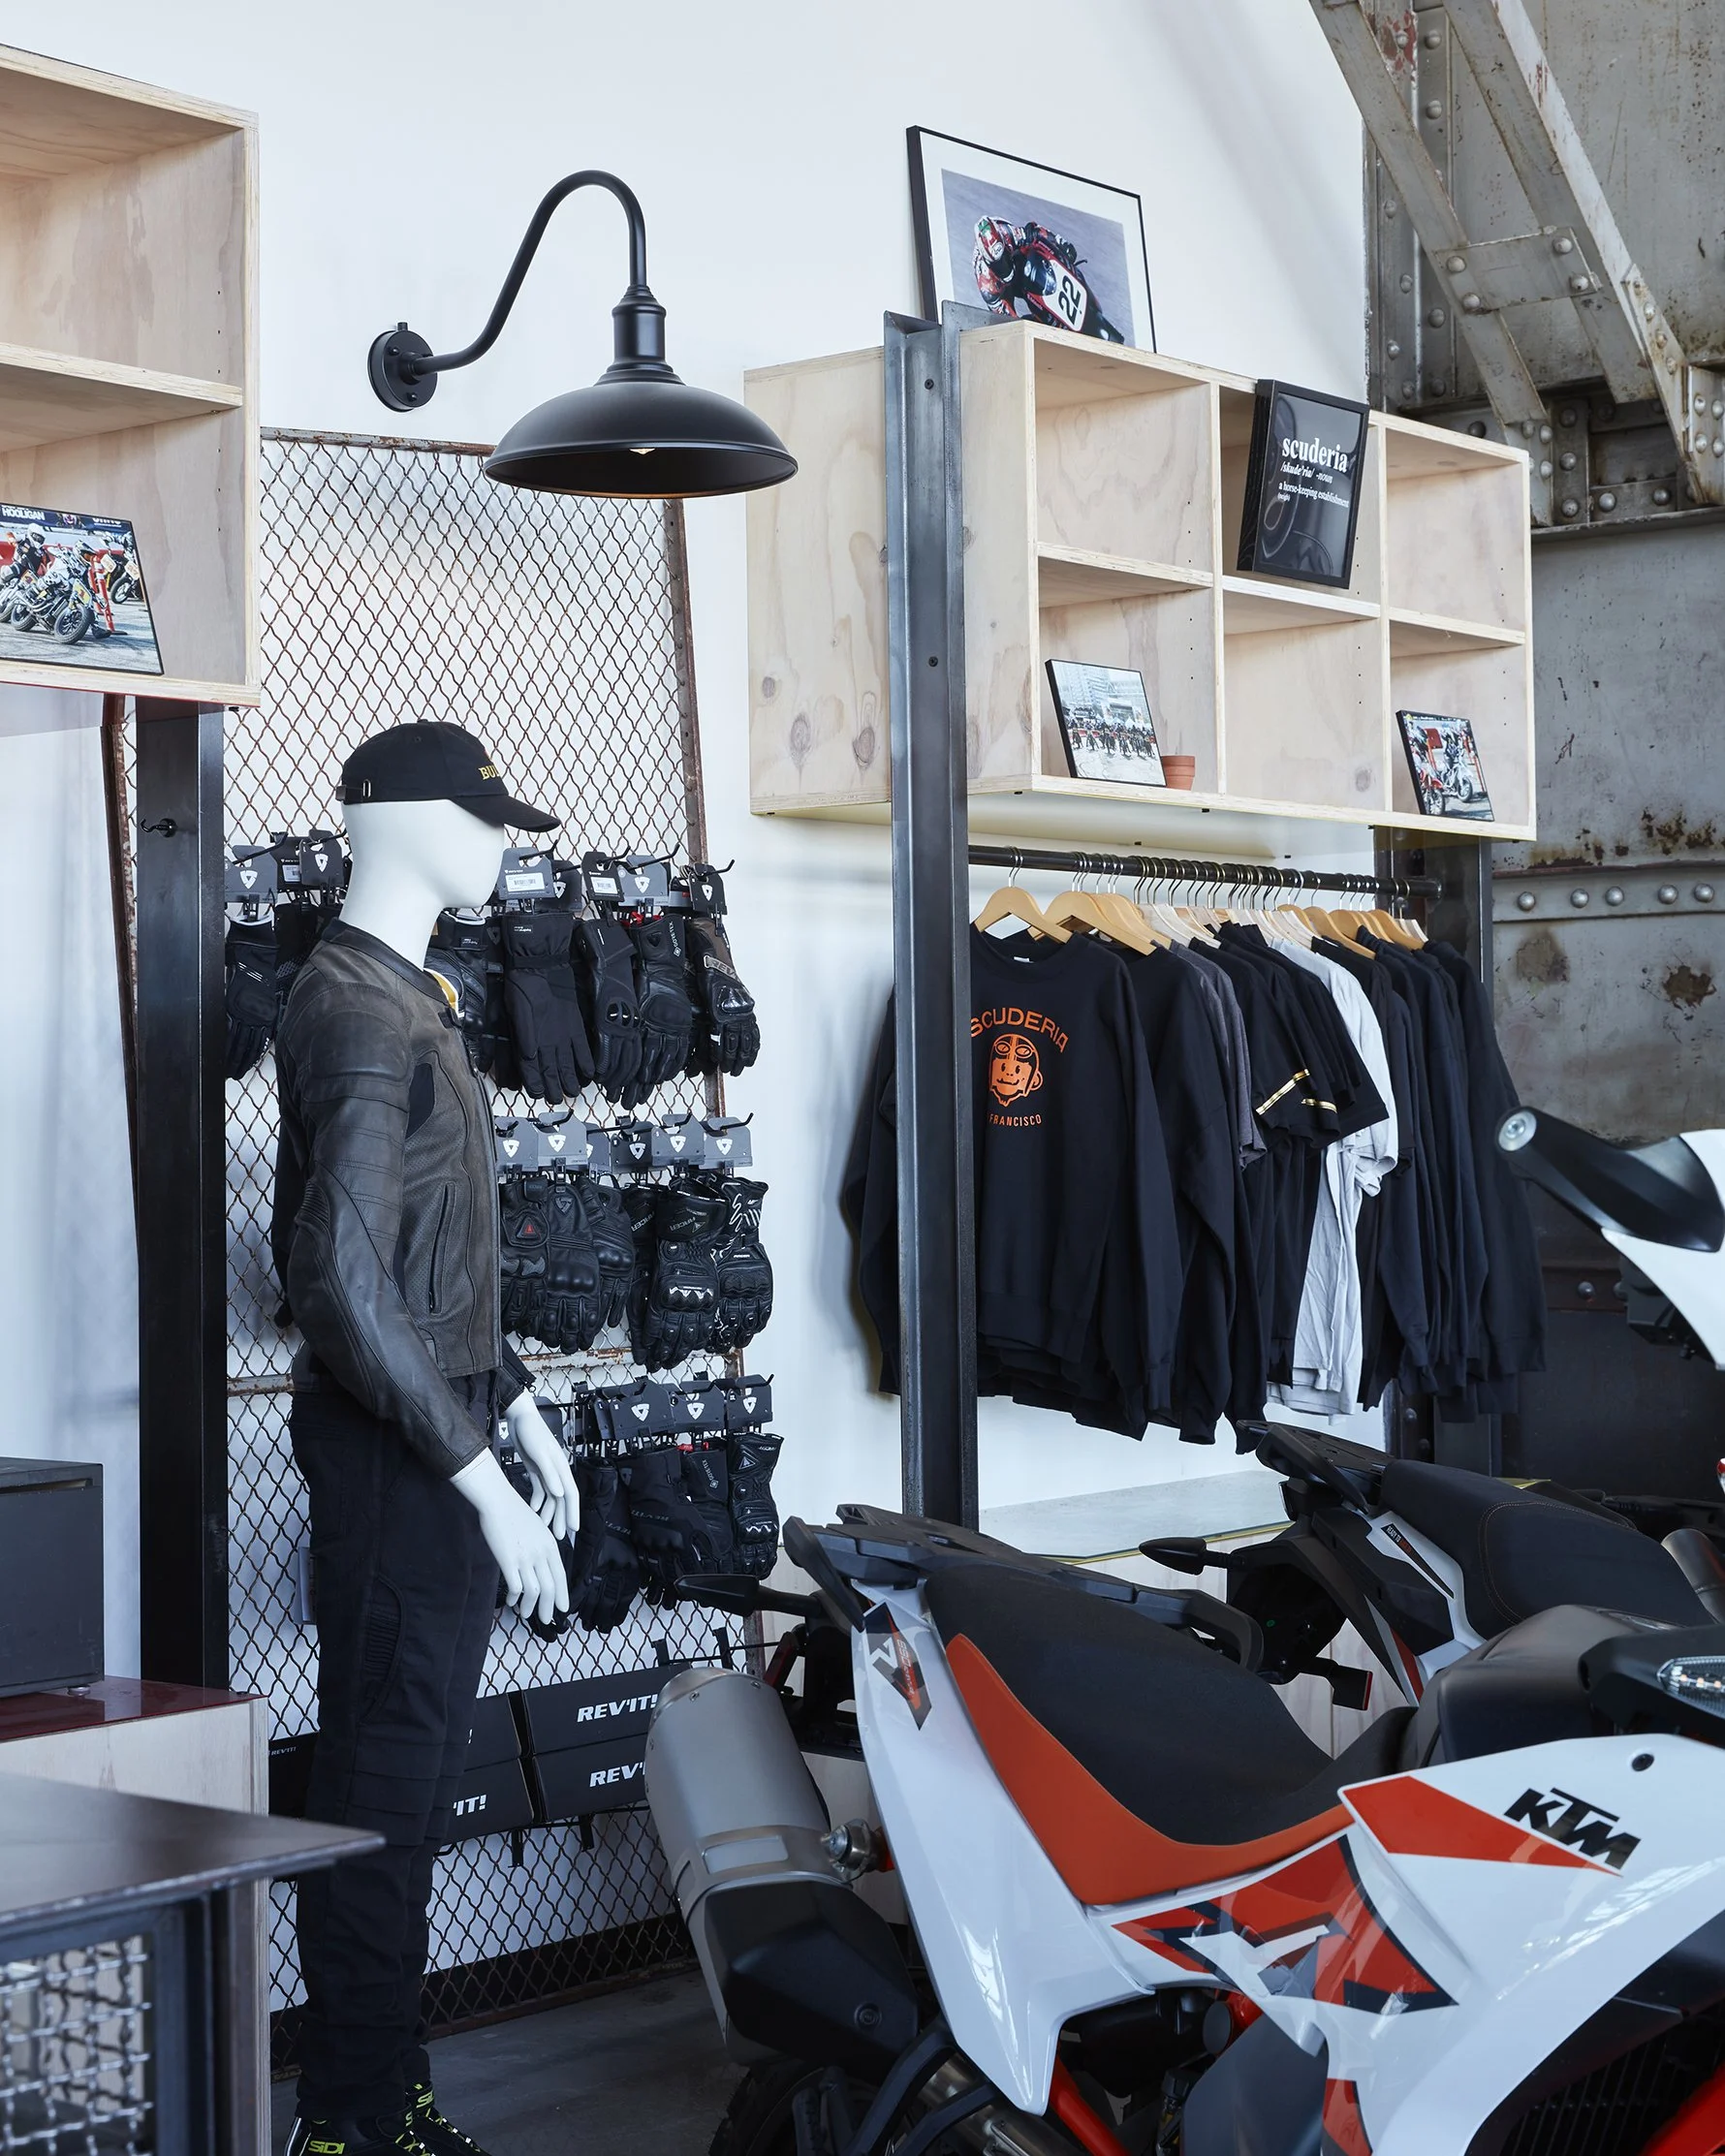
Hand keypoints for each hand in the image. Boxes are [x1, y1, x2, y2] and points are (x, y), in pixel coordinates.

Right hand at [450, 1448, 568, 1627]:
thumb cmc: (514, 1514)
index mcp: (550, 1545)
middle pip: (550, 1587)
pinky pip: (516, 1587)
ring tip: (525, 1614)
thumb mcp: (536, 1529)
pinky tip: (512, 1601)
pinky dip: (515, 1597)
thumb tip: (542, 1566)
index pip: (561, 1576)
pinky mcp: (509, 1561)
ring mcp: (526, 1557)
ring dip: (531, 1606)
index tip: (562, 1609)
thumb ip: (541, 1548)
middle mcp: (541, 1553)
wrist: (498, 1502)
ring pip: (534, 1591)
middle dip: (549, 1607)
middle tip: (547, 1621)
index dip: (562, 1595)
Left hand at [504, 1393, 579, 1542]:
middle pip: (561, 1499)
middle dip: (561, 1518)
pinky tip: (532, 1509)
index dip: (573, 1512)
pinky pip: (539, 1489)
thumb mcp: (539, 1453)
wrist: (520, 1418)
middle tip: (561, 1536)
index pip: (570, 1495)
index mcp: (560, 1468)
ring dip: (548, 1512)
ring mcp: (546, 1471)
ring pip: (551, 1497)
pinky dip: (537, 1500)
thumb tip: (560, 1493)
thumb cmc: (532, 1432)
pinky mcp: (536, 1469)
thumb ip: (549, 1473)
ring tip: (544, 1527)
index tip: (574, 1529)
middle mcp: (556, 1472)